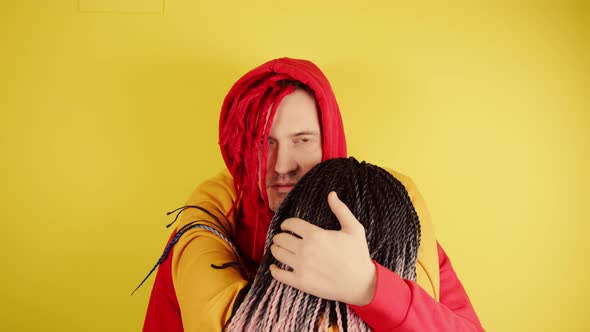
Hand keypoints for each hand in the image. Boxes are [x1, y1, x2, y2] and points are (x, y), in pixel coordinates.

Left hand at [269, 191, 376, 305]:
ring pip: (278, 254)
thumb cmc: (358, 254)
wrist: (361, 283)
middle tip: (280, 238)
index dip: (286, 224)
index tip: (285, 226)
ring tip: (276, 248)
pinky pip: (279, 274)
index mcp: (315, 235)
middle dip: (279, 236)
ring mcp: (301, 266)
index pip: (291, 224)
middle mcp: (305, 249)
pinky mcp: (300, 282)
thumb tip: (331, 194)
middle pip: (281, 238)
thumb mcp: (354, 228)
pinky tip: (274, 267)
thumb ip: (340, 210)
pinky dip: (274, 270)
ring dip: (275, 249)